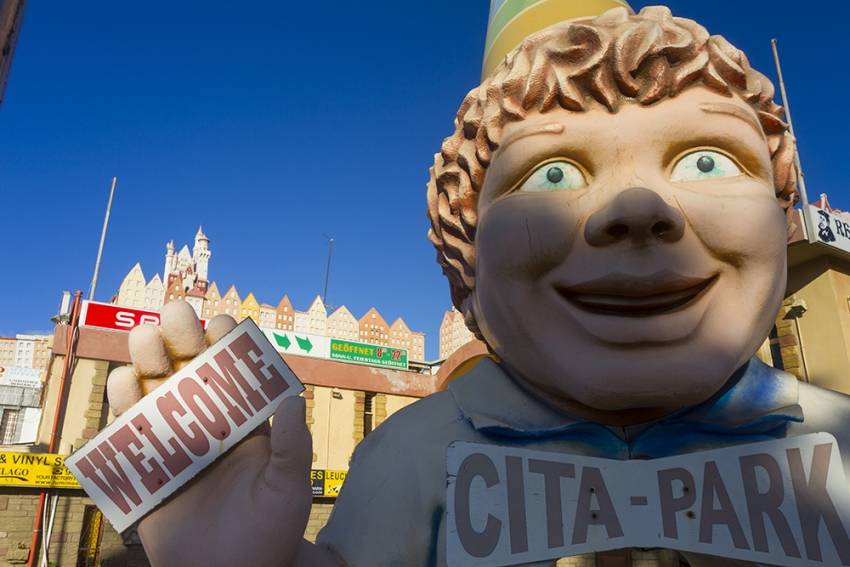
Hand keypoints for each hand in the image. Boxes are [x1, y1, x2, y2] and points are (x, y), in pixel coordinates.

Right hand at [107, 301, 312, 566]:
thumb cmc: (271, 532)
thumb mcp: (289, 486)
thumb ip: (294, 444)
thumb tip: (295, 397)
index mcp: (245, 423)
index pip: (235, 374)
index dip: (228, 346)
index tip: (221, 324)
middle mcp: (209, 425)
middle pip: (190, 372)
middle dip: (182, 339)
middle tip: (174, 314)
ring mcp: (176, 443)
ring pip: (157, 392)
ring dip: (149, 362)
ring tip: (145, 338)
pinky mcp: (147, 467)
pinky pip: (130, 431)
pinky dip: (123, 405)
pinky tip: (125, 380)